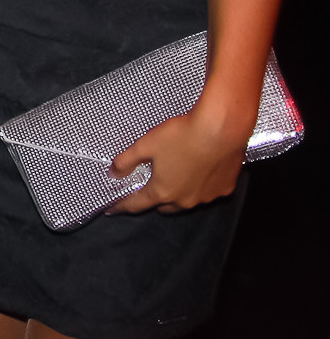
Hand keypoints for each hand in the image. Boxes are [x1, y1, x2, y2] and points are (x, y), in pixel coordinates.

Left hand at [107, 103, 251, 213]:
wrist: (222, 128)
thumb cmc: (183, 135)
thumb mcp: (145, 145)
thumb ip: (126, 161)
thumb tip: (114, 172)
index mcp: (163, 191)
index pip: (137, 204)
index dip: (122, 206)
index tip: (114, 209)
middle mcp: (186, 199)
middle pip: (163, 206)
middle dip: (153, 200)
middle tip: (146, 188)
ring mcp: (207, 196)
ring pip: (187, 201)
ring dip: (178, 193)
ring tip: (174, 176)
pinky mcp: (225, 187)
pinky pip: (207, 192)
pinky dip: (199, 186)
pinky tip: (198, 171)